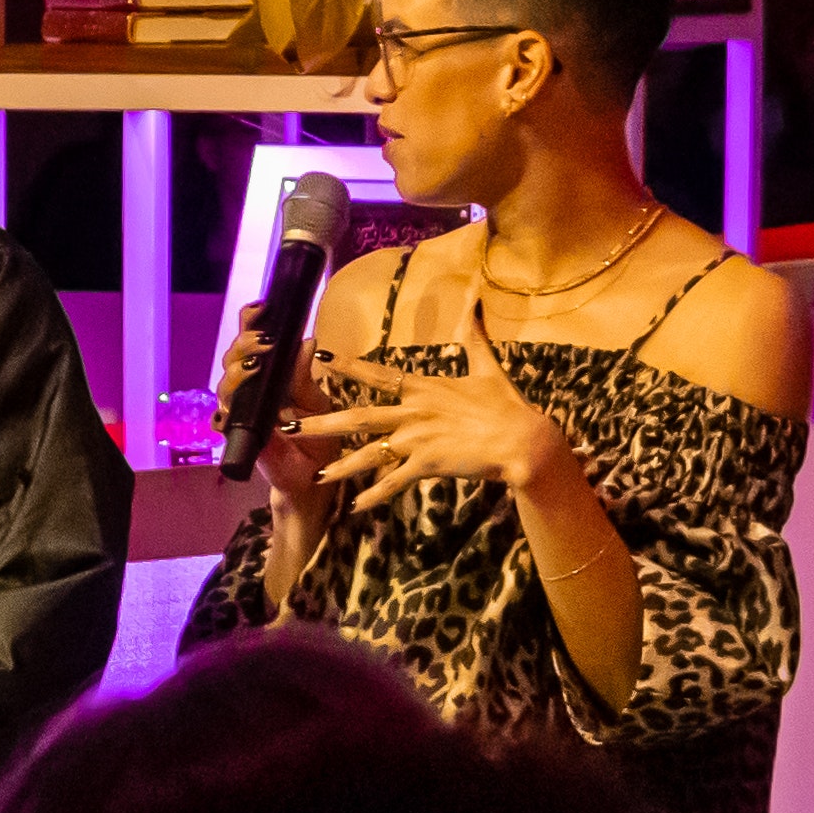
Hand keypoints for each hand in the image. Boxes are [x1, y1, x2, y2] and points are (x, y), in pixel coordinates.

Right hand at [222, 304, 341, 529]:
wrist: (313, 477)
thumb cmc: (316, 435)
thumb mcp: (316, 401)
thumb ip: (304, 375)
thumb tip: (306, 341)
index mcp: (269, 373)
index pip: (252, 340)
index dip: (250, 322)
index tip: (260, 308)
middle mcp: (250, 388)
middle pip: (232, 358)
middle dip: (244, 345)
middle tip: (264, 342)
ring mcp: (241, 411)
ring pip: (224, 386)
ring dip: (236, 374)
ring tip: (255, 367)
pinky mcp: (238, 436)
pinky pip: (221, 420)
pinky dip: (223, 413)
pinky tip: (230, 410)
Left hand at [298, 349, 575, 519]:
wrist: (524, 440)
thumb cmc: (507, 406)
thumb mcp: (488, 368)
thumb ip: (474, 340)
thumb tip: (475, 306)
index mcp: (423, 387)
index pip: (377, 374)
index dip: (347, 366)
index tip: (318, 358)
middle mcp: (414, 411)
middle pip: (358, 416)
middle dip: (321, 422)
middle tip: (289, 427)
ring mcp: (419, 439)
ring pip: (369, 453)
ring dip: (341, 465)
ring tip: (315, 475)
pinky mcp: (428, 464)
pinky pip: (395, 482)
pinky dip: (375, 495)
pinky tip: (355, 506)